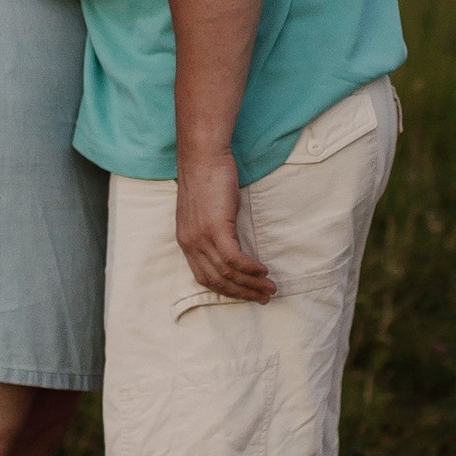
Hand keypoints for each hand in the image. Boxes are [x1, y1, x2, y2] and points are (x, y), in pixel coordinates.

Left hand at [174, 146, 274, 301]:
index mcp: (186, 241)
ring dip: (251, 283)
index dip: (226, 290)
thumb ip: (212, 232)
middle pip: (217, 280)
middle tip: (262, 298)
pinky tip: (263, 271)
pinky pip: (234, 258)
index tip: (245, 294)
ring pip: (227, 272)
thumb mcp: (205, 212)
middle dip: (242, 292)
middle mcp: (190, 243)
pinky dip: (250, 268)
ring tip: (269, 288)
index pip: (204, 277)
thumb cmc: (206, 178)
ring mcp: (201, 237)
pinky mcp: (215, 229)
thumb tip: (231, 247)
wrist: (202, 156)